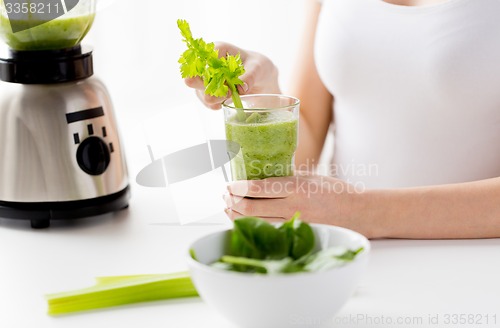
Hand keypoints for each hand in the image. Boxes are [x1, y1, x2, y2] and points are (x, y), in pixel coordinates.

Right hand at [184, 42, 280, 108]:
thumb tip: (240, 88)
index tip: (226, 83)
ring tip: (231, 96)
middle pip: (193, 77)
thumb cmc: (258, 67)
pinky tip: (228, 100)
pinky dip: (217, 105)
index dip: (210, 72)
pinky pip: (207, 103)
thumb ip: (250, 76)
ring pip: (200, 93)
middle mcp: (207, 63)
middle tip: (227, 92)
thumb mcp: (258, 68)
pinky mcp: (207, 92)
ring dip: (215, 98)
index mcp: (218, 49)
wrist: (260, 80)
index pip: (204, 59)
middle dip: (208, 89)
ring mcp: (205, 79)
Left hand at [223, 172, 373, 236]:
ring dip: (236, 215)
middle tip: (225, 196)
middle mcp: (293, 206)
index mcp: (296, 186)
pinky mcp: (297, 236)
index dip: (237, 188)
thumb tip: (256, 181)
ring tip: (229, 208)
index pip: (256, 188)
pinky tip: (244, 221)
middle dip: (232, 202)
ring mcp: (295, 224)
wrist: (359, 213)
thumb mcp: (309, 177)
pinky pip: (267, 233)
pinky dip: (251, 227)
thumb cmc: (335, 191)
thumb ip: (284, 180)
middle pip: (250, 209)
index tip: (229, 185)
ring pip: (255, 224)